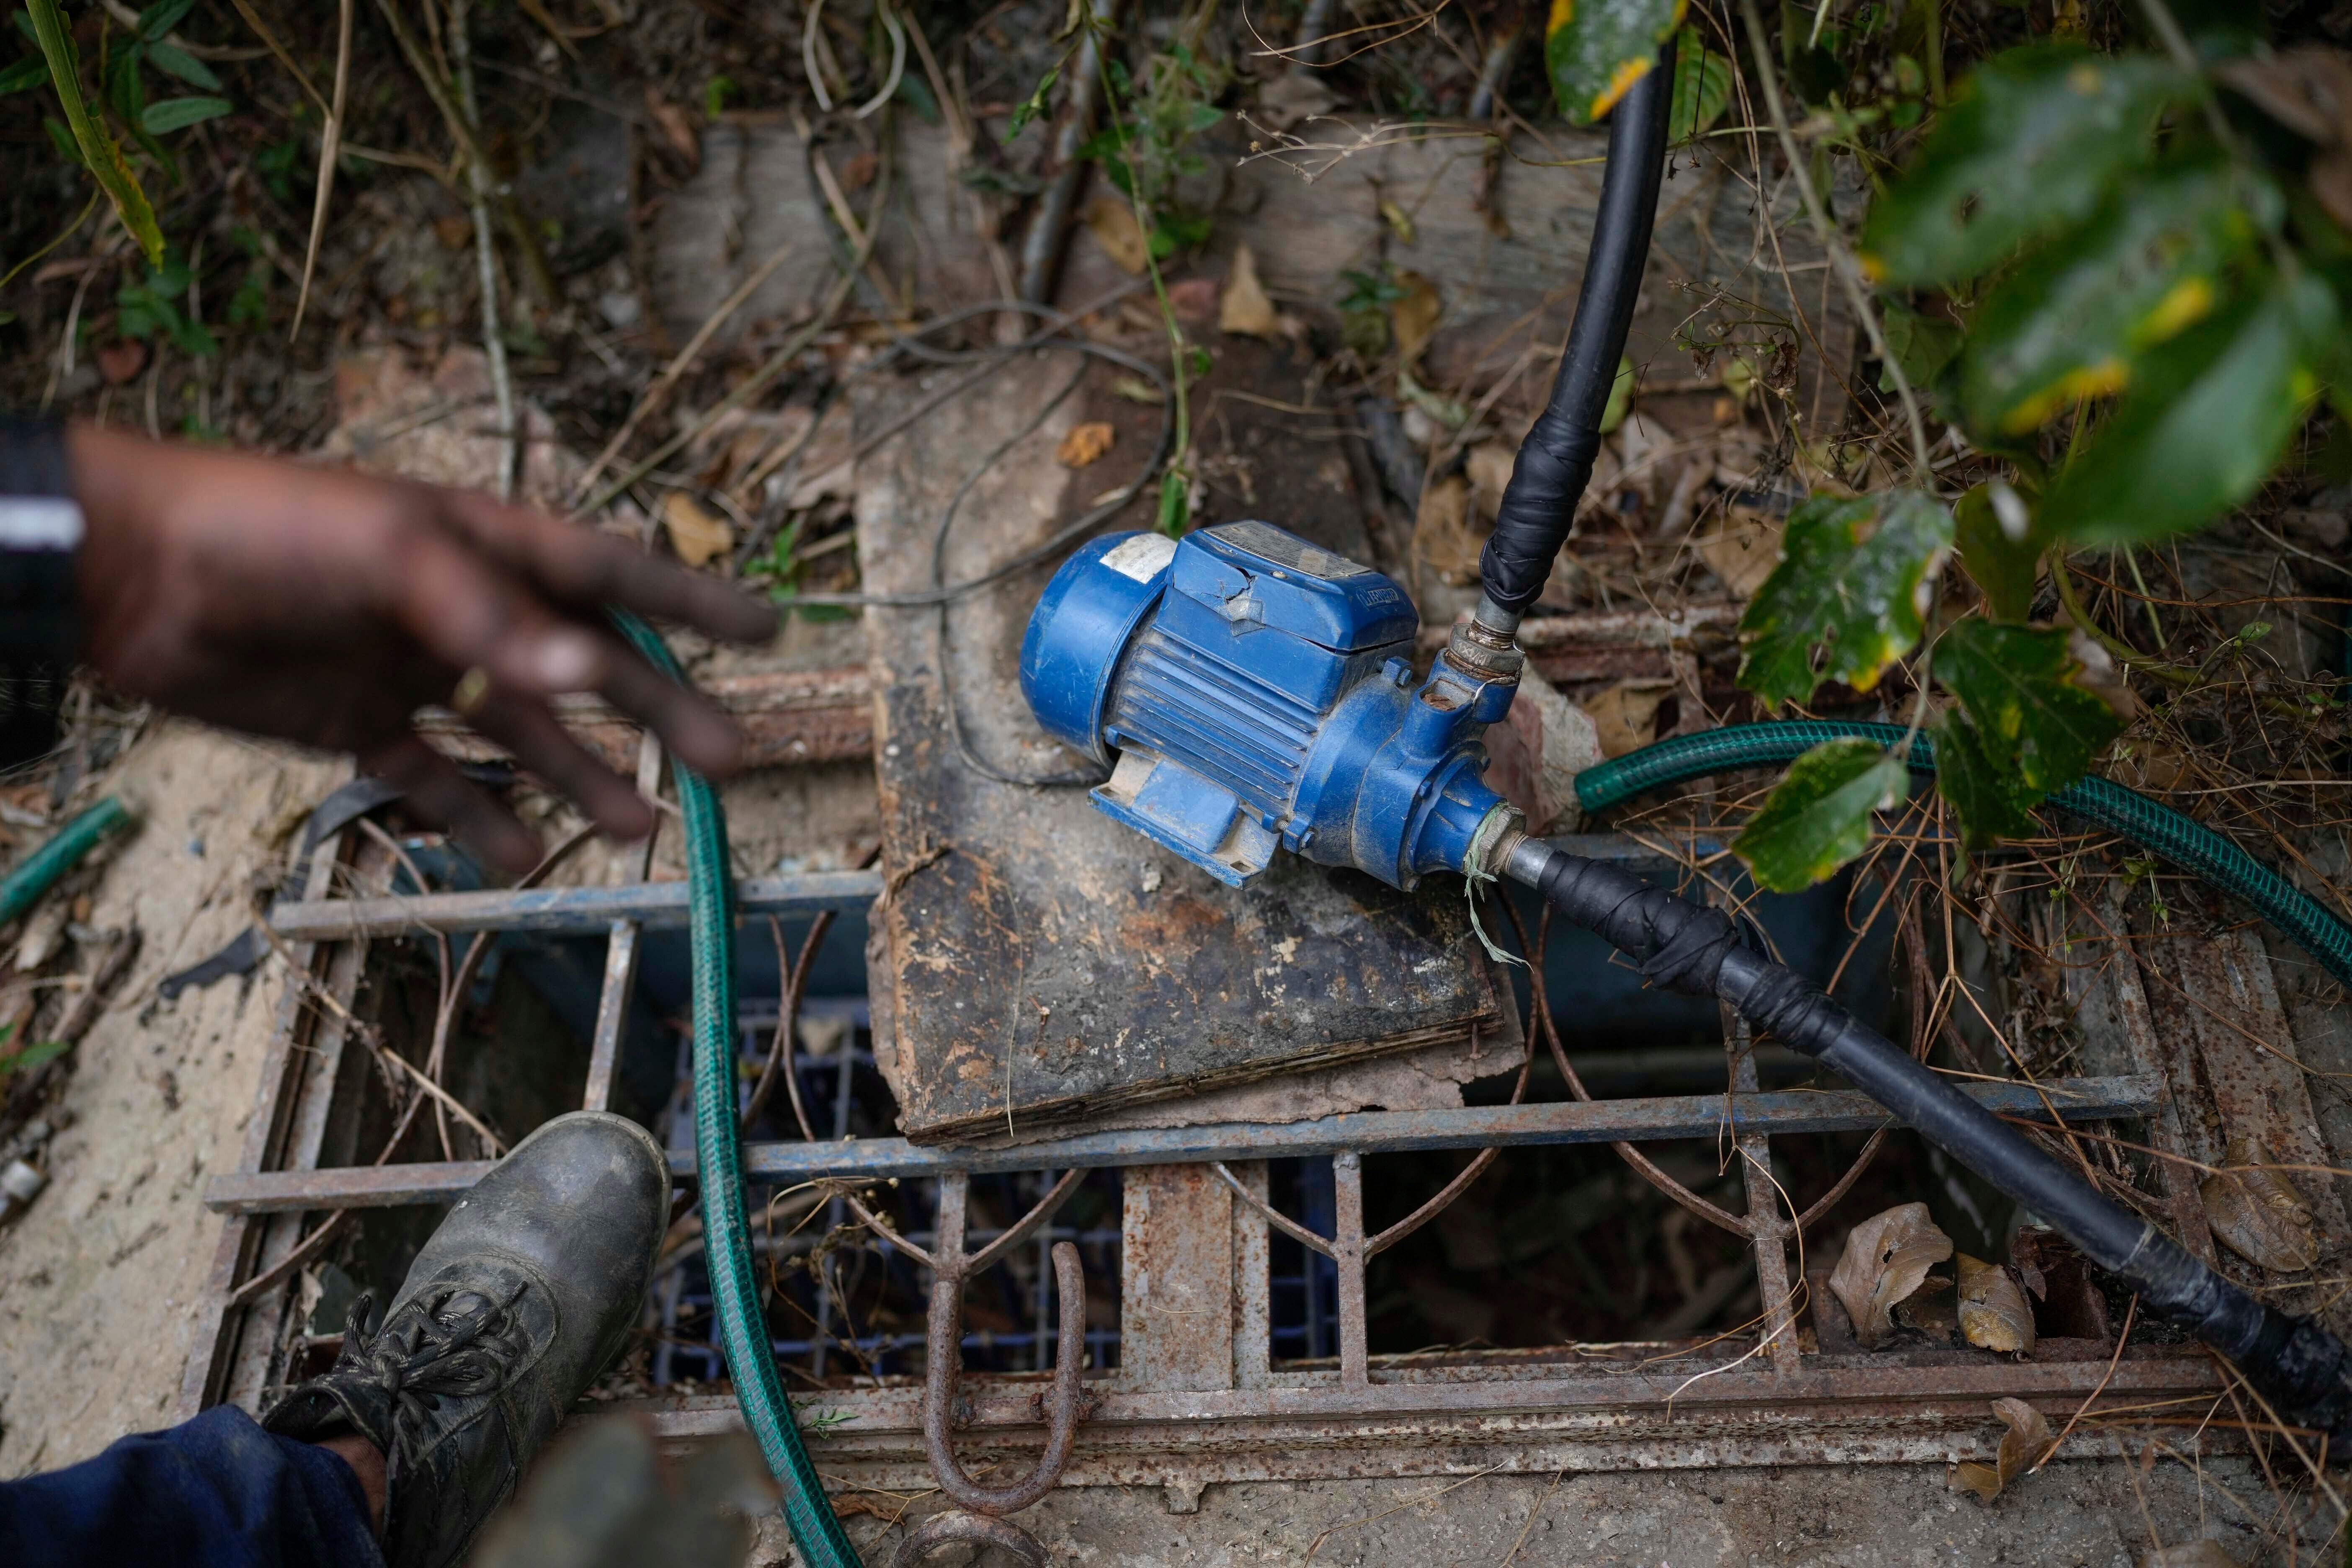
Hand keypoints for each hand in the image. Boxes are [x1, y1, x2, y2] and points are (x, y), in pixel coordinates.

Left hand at [67, 425, 776, 873]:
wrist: (128, 572)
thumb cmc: (264, 531)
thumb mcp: (389, 551)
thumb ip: (487, 613)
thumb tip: (585, 669)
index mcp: (484, 545)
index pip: (611, 571)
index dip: (692, 602)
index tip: (768, 629)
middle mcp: (462, 608)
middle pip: (583, 667)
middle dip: (658, 714)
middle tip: (729, 764)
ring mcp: (412, 670)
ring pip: (519, 734)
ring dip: (580, 778)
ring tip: (639, 827)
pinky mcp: (355, 724)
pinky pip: (432, 782)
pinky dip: (474, 821)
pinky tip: (518, 857)